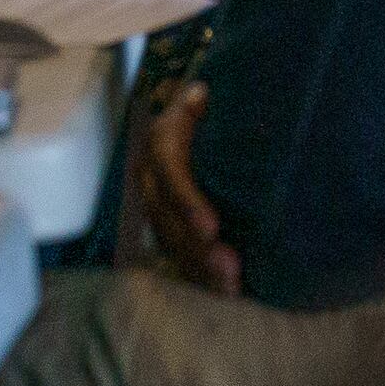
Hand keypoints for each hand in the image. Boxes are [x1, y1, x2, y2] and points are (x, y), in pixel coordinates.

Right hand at [131, 80, 237, 293]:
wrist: (205, 115)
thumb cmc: (217, 107)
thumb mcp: (213, 98)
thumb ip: (205, 102)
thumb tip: (199, 94)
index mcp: (164, 140)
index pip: (168, 172)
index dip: (186, 202)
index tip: (212, 229)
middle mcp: (153, 174)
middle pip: (166, 217)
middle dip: (196, 248)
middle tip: (230, 269)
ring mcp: (158, 202)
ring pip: (170, 240)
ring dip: (199, 267)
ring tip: (231, 287)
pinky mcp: (170, 224)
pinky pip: (178, 252)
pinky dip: (200, 273)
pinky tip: (225, 290)